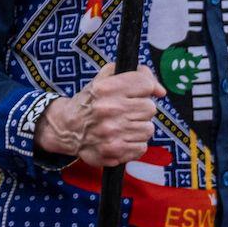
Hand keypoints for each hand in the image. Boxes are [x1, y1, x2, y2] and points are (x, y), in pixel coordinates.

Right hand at [38, 63, 163, 166]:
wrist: (67, 128)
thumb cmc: (89, 103)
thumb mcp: (102, 80)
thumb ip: (132, 75)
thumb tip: (160, 90)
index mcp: (105, 88)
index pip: (145, 83)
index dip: (147, 87)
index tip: (142, 92)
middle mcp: (109, 109)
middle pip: (150, 108)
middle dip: (141, 109)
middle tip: (128, 110)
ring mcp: (112, 132)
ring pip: (148, 128)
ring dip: (138, 127)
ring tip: (123, 125)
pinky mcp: (115, 151)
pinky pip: (142, 146)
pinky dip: (134, 143)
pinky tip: (121, 138)